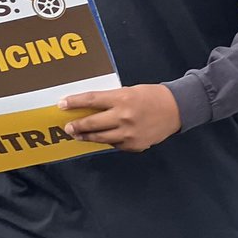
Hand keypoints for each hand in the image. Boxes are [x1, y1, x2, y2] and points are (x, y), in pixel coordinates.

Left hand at [59, 84, 181, 151]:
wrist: (176, 110)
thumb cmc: (152, 96)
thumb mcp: (131, 91)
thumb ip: (113, 100)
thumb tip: (92, 108)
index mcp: (122, 98)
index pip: (92, 100)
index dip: (75, 102)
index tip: (62, 104)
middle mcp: (123, 116)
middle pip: (92, 123)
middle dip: (77, 125)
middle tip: (68, 126)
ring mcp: (128, 133)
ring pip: (99, 138)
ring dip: (86, 137)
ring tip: (78, 135)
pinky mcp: (133, 145)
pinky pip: (114, 144)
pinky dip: (108, 140)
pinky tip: (104, 137)